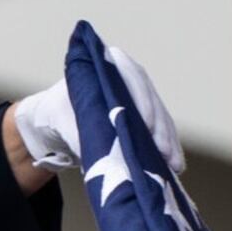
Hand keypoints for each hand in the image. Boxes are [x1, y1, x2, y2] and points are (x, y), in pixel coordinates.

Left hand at [13, 49, 184, 172]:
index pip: (130, 75)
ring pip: (160, 115)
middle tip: (162, 152)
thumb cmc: (56, 112)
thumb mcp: (60, 120)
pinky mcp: (144, 116)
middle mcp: (126, 76)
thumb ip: (77, 132)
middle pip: (150, 98)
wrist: (56, 121)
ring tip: (174, 165)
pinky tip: (175, 165)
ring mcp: (138, 95)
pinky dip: (168, 147)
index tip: (147, 124)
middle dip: (159, 127)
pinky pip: (161, 129)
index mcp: (105, 64)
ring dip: (168, 140)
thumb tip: (97, 153)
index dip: (142, 99)